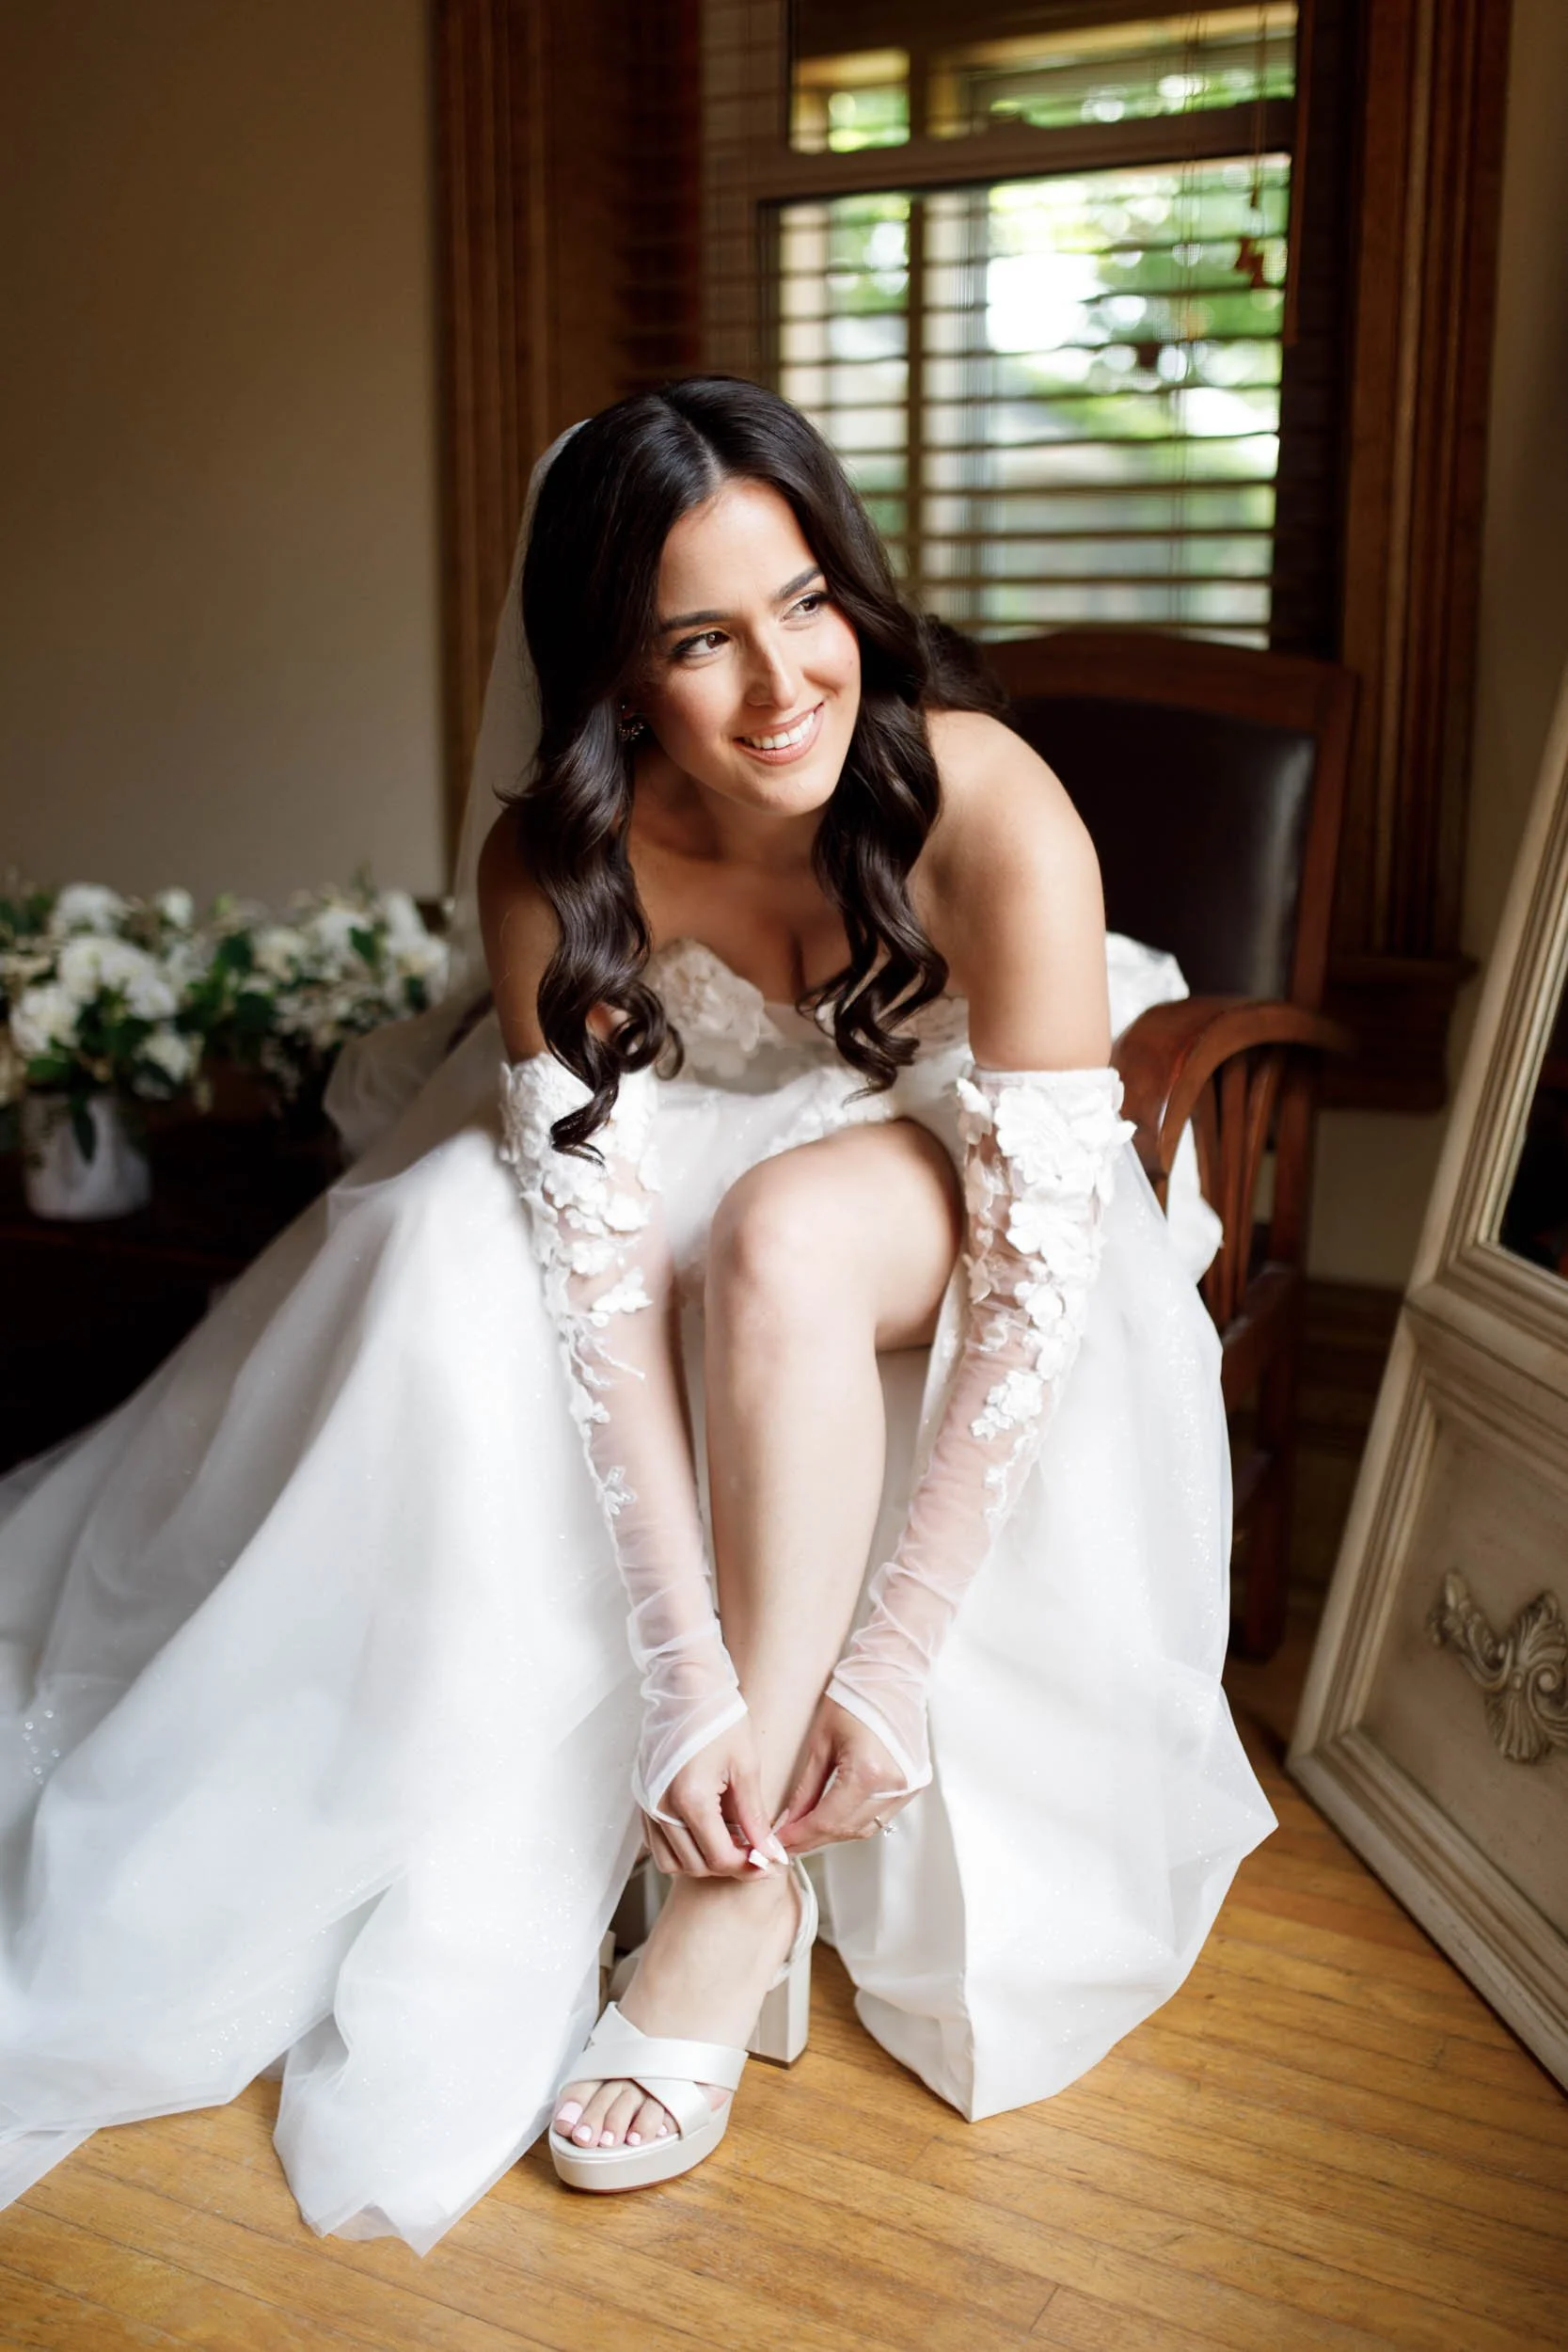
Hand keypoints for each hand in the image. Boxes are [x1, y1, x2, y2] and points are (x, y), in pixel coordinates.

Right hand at [641, 1716, 785, 1877]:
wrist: (686, 1686)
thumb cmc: (718, 1718)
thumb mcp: (746, 1766)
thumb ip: (755, 1816)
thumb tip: (769, 1852)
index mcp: (690, 1798)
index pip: (720, 1858)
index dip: (749, 1866)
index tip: (769, 1862)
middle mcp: (662, 1807)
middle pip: (696, 1865)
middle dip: (729, 1865)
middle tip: (755, 1852)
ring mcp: (648, 1804)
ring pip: (672, 1862)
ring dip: (703, 1860)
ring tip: (730, 1841)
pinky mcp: (643, 1799)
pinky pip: (658, 1843)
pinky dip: (681, 1847)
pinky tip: (706, 1830)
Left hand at [774, 1695, 912, 1854]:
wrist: (892, 1676)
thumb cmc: (856, 1697)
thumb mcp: (821, 1743)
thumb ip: (805, 1789)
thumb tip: (790, 1821)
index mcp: (868, 1773)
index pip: (827, 1821)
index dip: (800, 1836)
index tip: (780, 1842)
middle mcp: (893, 1786)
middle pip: (847, 1830)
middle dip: (814, 1839)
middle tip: (789, 1840)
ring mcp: (908, 1788)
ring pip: (865, 1829)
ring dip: (835, 1833)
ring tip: (808, 1830)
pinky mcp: (914, 1785)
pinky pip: (880, 1816)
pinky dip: (856, 1821)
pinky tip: (837, 1817)